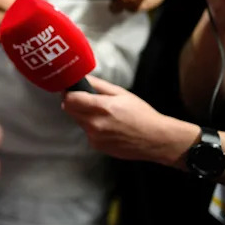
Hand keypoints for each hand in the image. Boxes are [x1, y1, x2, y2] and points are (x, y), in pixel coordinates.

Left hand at [61, 76, 196, 165]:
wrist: (156, 139)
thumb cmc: (141, 114)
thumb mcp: (121, 93)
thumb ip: (98, 85)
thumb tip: (82, 78)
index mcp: (101, 108)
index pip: (69, 100)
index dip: (68, 94)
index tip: (72, 91)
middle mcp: (95, 124)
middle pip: (69, 110)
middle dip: (75, 104)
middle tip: (89, 101)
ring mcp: (95, 137)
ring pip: (78, 121)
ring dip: (84, 116)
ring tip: (104, 115)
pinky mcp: (97, 146)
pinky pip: (87, 133)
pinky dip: (92, 128)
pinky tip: (108, 127)